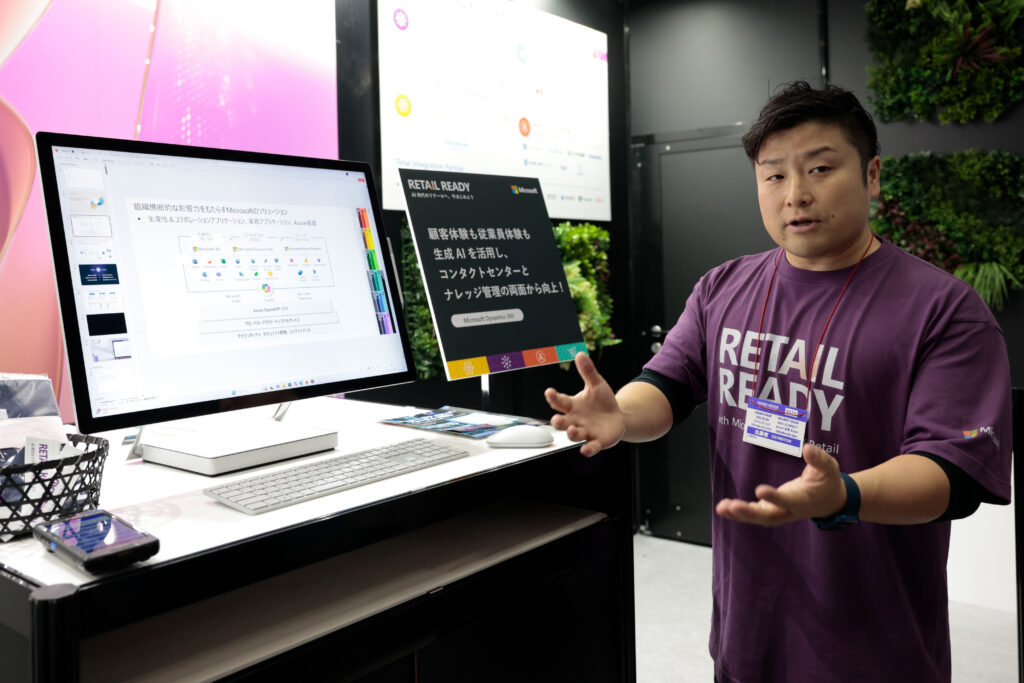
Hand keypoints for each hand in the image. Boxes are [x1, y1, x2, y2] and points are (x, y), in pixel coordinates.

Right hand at [544, 352, 624, 456]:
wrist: (617, 418)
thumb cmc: (602, 402)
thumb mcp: (597, 384)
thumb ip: (588, 371)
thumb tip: (580, 353)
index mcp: (573, 406)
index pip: (560, 402)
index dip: (553, 397)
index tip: (549, 392)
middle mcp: (576, 420)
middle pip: (562, 422)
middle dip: (558, 422)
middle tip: (556, 419)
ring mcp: (586, 432)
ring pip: (574, 436)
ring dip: (572, 434)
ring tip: (573, 430)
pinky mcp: (597, 442)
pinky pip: (591, 448)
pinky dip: (588, 450)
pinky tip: (586, 450)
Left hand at [715, 443, 847, 526]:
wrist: (830, 501)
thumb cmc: (828, 481)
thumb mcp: (829, 468)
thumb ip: (819, 459)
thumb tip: (807, 448)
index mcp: (804, 500)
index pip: (788, 500)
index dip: (774, 497)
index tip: (759, 490)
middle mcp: (789, 510)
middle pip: (769, 516)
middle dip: (749, 512)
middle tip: (732, 506)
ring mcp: (779, 512)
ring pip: (759, 517)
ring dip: (740, 514)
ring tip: (722, 507)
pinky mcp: (772, 510)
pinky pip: (754, 514)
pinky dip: (739, 513)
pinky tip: (724, 507)